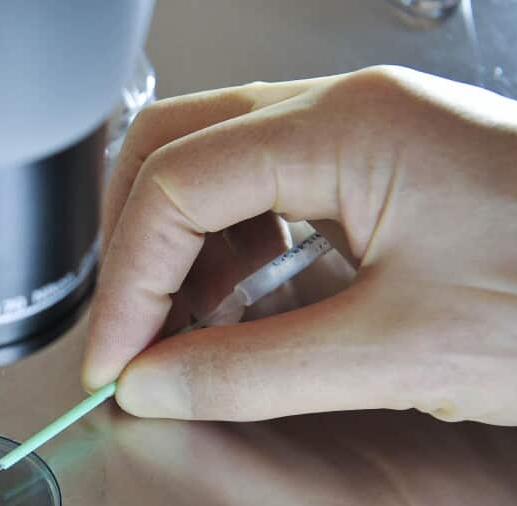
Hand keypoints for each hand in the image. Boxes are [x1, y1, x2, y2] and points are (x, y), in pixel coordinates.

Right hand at [83, 66, 516, 424]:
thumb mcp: (399, 351)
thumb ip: (253, 372)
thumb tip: (155, 384)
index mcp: (345, 128)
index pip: (177, 186)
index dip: (130, 284)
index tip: (117, 363)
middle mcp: (348, 109)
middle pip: (177, 148)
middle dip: (136, 246)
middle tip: (129, 334)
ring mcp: (369, 129)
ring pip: (218, 164)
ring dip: (183, 250)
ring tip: (186, 334)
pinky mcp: (388, 164)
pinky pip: (271, 188)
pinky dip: (234, 251)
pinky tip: (244, 308)